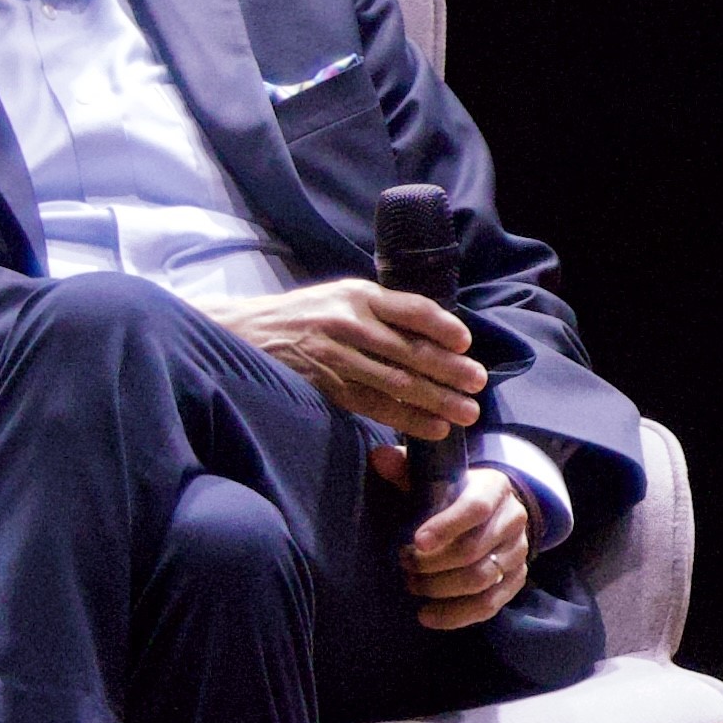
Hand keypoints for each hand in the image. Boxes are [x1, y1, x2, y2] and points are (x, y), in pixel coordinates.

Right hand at [210, 279, 484, 441]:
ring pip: (395, 381)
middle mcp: (348, 322)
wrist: (244, 332)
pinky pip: (373, 405)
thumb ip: (381, 311)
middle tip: (478, 384)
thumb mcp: (340, 298)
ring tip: (466, 413)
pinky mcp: (323, 385)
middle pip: (409, 349)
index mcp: (358, 294)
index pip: (411, 308)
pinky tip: (431, 427)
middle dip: (449, 369)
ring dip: (436, 399)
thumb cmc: (306, 316)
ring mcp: (334, 355)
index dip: (442, 327)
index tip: (466, 343)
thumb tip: (437, 335)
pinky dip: (406, 418)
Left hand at [388, 462, 534, 632]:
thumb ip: (407, 469)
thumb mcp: (435, 476)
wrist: (495, 510)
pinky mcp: (516, 579)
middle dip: (431, 564)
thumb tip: (379, 457)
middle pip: (474, 551)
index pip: (475, 509)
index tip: (415, 542)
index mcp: (494, 488)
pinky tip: (428, 616)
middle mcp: (514, 519)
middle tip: (403, 565)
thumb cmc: (455, 493)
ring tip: (412, 585)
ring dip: (440, 588)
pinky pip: (490, 604)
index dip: (445, 526)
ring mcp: (518, 552)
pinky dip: (457, 615)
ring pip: (481, 580)